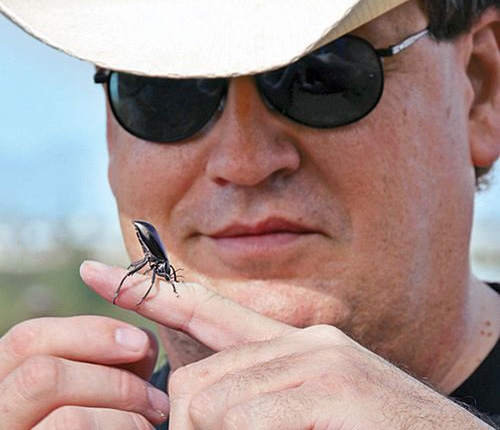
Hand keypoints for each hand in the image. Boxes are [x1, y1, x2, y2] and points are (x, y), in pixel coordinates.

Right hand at [0, 315, 168, 428]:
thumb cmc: (96, 424)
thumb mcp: (89, 392)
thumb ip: (100, 365)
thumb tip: (138, 341)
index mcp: (2, 389)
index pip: (28, 339)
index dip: (90, 332)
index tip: (141, 342)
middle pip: (43, 375)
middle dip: (115, 380)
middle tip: (157, 399)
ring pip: (68, 419)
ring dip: (125, 418)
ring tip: (152, 422)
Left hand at [82, 260, 492, 429]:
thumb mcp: (300, 404)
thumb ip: (249, 391)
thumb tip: (192, 399)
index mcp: (291, 343)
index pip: (206, 307)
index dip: (147, 293)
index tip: (94, 271)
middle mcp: (301, 341)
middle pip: (194, 380)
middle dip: (193, 425)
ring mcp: (318, 360)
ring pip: (210, 402)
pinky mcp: (331, 383)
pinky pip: (244, 415)